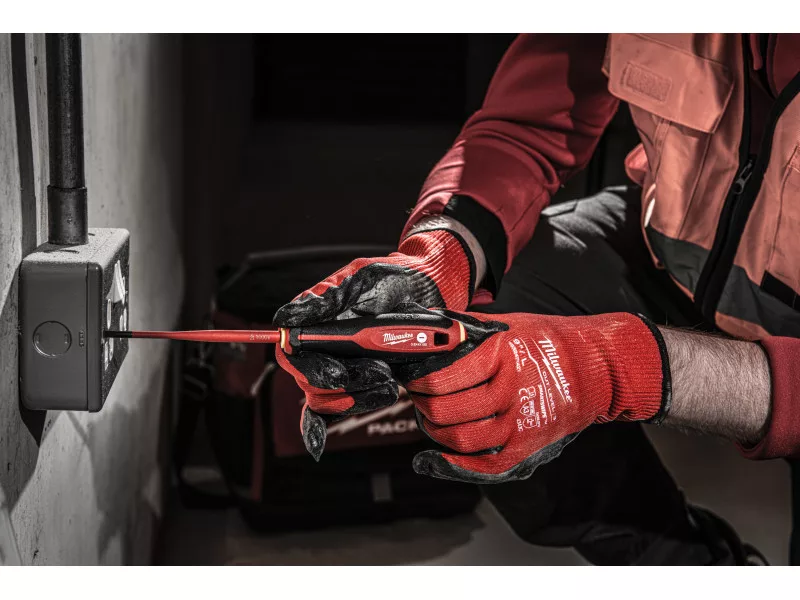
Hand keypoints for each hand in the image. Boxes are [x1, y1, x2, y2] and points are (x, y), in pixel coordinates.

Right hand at [273, 229, 474, 459]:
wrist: (428, 291)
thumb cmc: (392, 279)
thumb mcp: (362, 279)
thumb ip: (327, 298)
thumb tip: (287, 318)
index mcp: (315, 321)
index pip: (292, 353)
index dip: (311, 368)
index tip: (338, 372)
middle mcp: (322, 346)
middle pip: (311, 384)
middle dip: (346, 384)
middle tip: (380, 372)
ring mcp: (341, 365)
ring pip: (329, 401)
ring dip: (359, 396)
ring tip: (389, 379)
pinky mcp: (359, 381)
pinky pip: (339, 409)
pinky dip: (340, 418)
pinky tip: (344, 424)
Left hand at [391, 307, 669, 483]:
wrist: (595, 367)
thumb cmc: (547, 342)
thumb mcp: (506, 324)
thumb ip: (465, 327)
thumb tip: (424, 323)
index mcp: (503, 355)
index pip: (445, 376)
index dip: (421, 381)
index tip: (414, 378)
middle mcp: (513, 389)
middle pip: (448, 410)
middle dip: (423, 406)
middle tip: (418, 398)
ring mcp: (522, 421)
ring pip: (461, 439)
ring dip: (436, 431)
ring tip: (431, 418)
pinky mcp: (528, 445)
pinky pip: (485, 464)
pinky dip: (457, 463)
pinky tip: (442, 453)